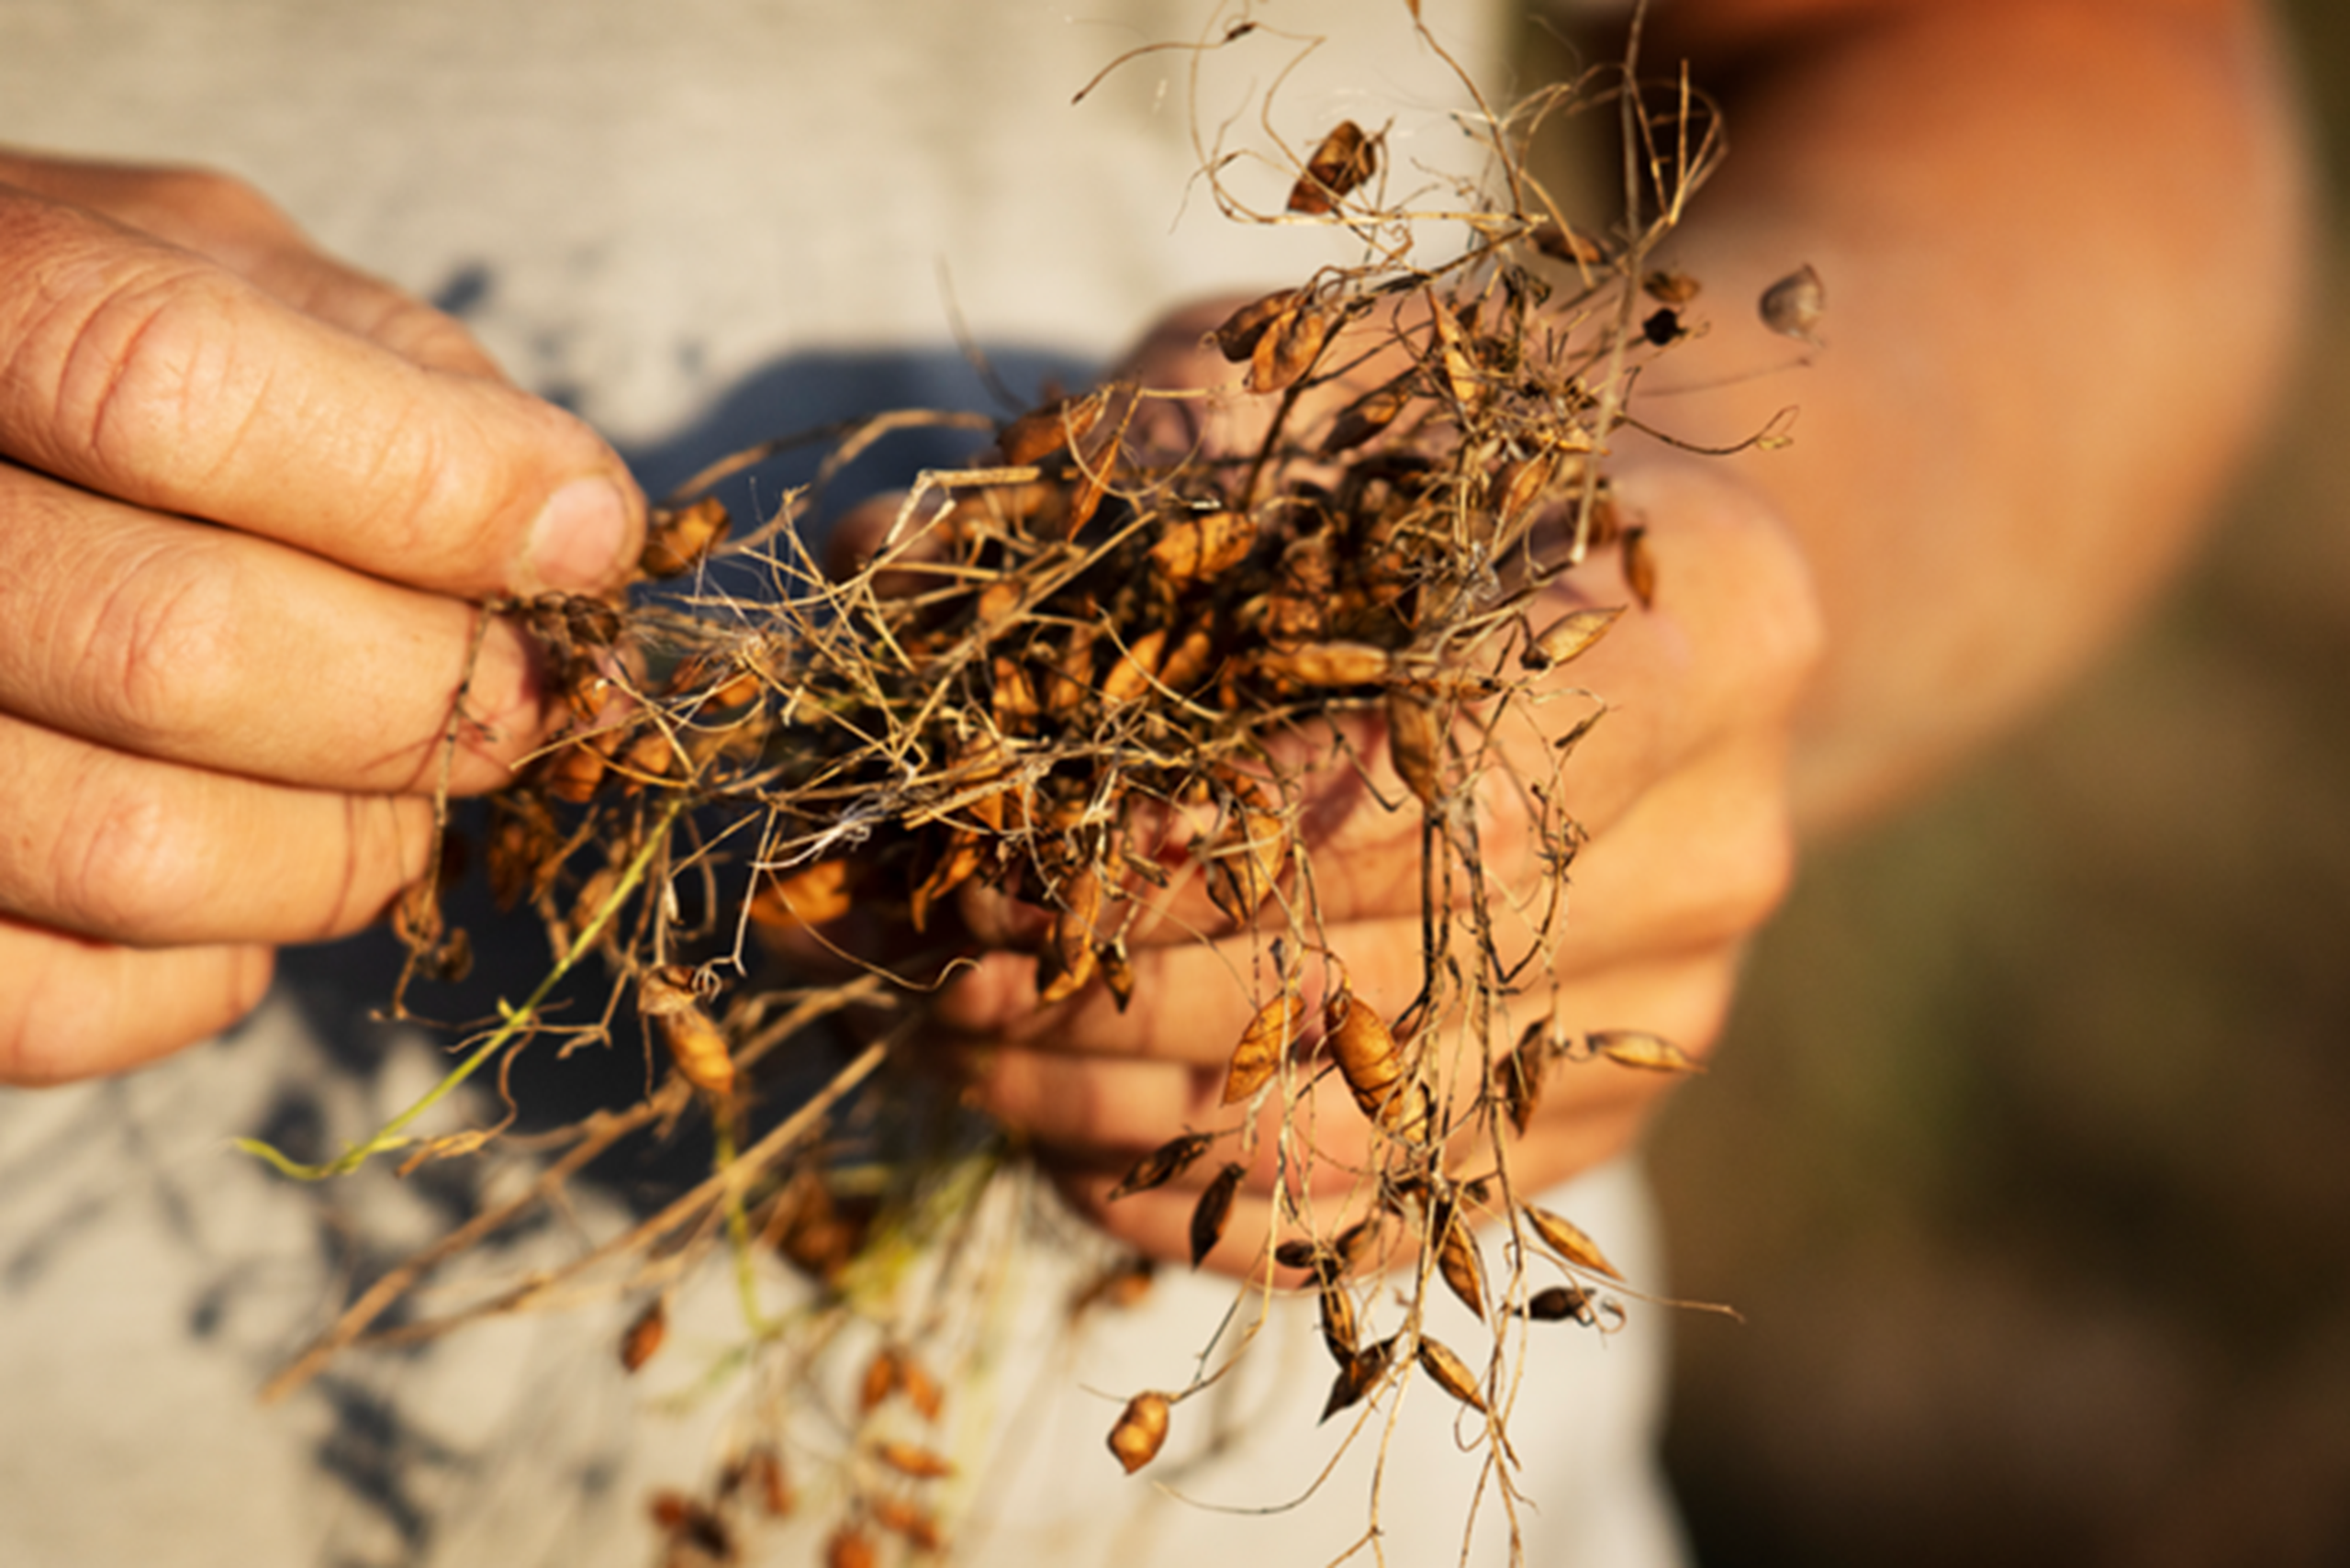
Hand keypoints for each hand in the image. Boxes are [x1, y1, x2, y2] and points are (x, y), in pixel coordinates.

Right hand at [0, 151, 643, 1084]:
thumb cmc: (69, 350)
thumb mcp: (214, 265)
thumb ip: (400, 374)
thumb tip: (578, 531)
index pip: (181, 396)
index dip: (437, 492)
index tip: (579, 545)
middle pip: (180, 648)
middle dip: (429, 698)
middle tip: (510, 696)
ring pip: (136, 855)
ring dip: (348, 849)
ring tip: (390, 788)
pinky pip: (61, 1004)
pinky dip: (215, 970)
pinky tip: (249, 865)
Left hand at [916, 304, 1823, 1275]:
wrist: (1621, 566)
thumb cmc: (1451, 450)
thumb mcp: (1315, 387)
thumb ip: (1125, 464)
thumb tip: (866, 560)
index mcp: (1703, 634)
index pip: (1432, 794)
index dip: (1202, 850)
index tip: (1006, 851)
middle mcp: (1720, 844)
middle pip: (1395, 978)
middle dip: (1126, 988)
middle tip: (939, 962)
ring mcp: (1673, 1002)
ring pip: (1377, 1129)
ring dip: (1130, 1109)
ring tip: (960, 1047)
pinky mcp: (1602, 1107)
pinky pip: (1391, 1208)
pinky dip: (1207, 1199)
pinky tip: (1062, 1139)